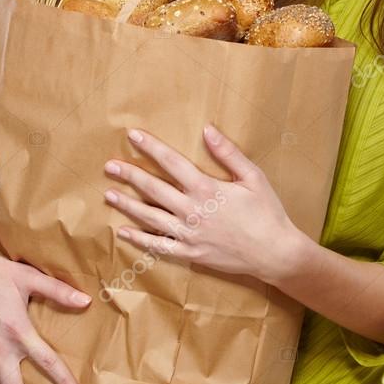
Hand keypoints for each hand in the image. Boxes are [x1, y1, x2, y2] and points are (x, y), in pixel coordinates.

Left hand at [102, 125, 296, 279]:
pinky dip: (139, 239)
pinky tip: (124, 231)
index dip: (151, 147)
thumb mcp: (253, 177)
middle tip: (109, 166)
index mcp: (206, 188)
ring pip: (150, 217)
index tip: (132, 135)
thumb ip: (228, 153)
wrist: (275, 253)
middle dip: (129, 175)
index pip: (171, 162)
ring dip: (128, 205)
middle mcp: (192, 210)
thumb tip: (208, 129)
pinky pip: (158, 246)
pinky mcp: (190, 253)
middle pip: (153, 189)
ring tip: (109, 194)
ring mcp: (188, 234)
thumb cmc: (267, 212)